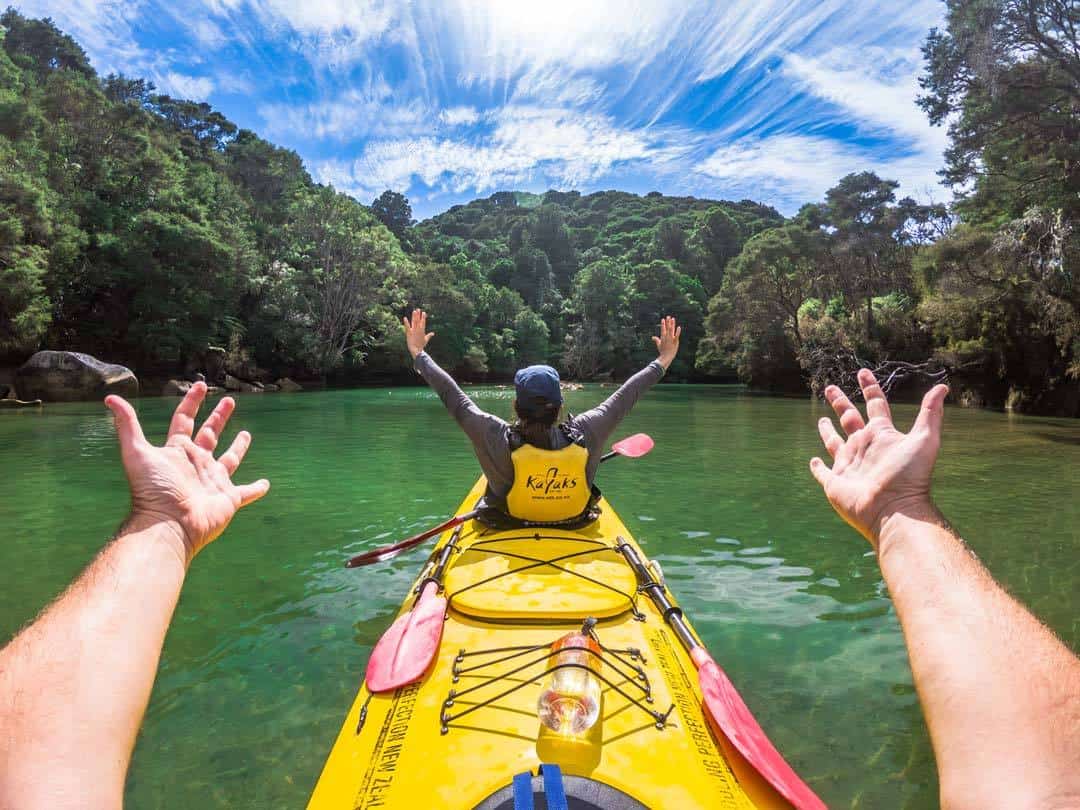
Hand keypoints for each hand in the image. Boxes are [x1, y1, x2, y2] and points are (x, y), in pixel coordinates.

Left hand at [105, 383, 269, 565]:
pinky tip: (265, 484)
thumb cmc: (153, 490)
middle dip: (218, 417)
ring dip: (238, 447)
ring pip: (229, 460)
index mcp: (178, 451)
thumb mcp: (137, 452)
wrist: (169, 524)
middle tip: (229, 401)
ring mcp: (212, 481)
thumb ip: (127, 425)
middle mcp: (196, 463)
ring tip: (246, 435)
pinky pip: (246, 492)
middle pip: (210, 434)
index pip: (185, 420)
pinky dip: (256, 489)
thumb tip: (110, 397)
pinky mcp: (228, 499)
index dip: (192, 402)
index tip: (200, 386)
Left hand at [403, 308, 434, 358]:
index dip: (423, 317)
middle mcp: (418, 329)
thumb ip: (429, 335)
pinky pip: (407, 327)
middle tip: (418, 309)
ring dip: (414, 316)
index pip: (423, 322)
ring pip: (414, 322)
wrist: (416, 350)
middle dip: (418, 315)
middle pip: (418, 320)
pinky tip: (405, 318)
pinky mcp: (409, 333)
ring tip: (414, 311)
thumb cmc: (421, 345)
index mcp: (422, 330)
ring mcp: (413, 331)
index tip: (424, 312)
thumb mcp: (426, 339)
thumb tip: (433, 333)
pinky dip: (406, 322)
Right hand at [651, 315, 680, 368]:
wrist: (666, 357)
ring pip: (671, 330)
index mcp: (662, 337)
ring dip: (672, 324)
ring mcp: (671, 339)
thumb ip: (656, 340)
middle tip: (668, 316)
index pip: (662, 329)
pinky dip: (678, 331)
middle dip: (667, 322)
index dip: (663, 324)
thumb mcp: (658, 345)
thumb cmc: (662, 351)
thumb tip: (652, 337)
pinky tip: (679, 327)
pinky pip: (677, 335)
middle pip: (667, 328)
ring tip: (672, 319)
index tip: (663, 319)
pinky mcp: (675, 342)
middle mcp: (666, 337)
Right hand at [809, 369, 948, 549]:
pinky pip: (823, 472)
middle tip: (829, 388)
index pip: (874, 405)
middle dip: (840, 402)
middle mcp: (864, 447)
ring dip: (827, 431)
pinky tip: (814, 461)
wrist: (893, 510)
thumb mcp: (924, 440)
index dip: (869, 388)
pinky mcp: (834, 483)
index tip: (863, 372)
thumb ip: (930, 413)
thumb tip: (943, 387)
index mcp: (881, 435)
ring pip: (834, 442)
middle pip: (849, 419)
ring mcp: (848, 465)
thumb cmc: (909, 476)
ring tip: (821, 420)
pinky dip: (817, 467)